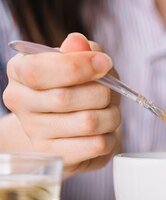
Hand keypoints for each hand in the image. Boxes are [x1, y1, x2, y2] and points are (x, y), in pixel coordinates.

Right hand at [3, 32, 121, 177]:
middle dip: (102, 93)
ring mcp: (35, 133)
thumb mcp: (80, 62)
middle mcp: (21, 102)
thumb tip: (78, 43)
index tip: (104, 63)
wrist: (71, 129)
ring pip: (87, 123)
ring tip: (109, 113)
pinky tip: (104, 131)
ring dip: (111, 116)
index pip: (39, 70)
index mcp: (20, 72)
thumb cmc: (78, 88)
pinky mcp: (57, 156)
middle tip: (110, 94)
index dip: (78, 66)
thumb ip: (80, 49)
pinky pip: (96, 145)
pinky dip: (110, 136)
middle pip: (66, 98)